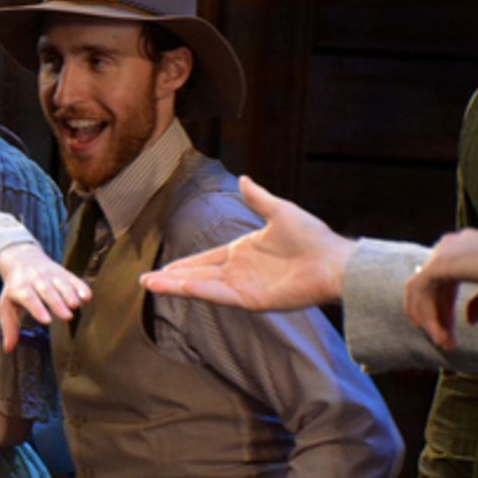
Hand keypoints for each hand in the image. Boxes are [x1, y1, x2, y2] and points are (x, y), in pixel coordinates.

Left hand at [0, 242, 89, 350]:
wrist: (22, 259)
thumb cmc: (15, 288)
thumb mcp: (6, 304)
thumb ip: (9, 326)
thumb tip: (8, 349)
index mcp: (20, 288)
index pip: (28, 297)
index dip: (37, 308)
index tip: (47, 320)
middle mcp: (36, 279)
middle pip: (47, 290)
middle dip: (57, 303)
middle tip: (67, 317)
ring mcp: (51, 274)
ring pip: (61, 284)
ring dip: (69, 294)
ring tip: (76, 306)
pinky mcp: (64, 273)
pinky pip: (73, 278)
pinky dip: (80, 287)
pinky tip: (87, 296)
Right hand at [139, 176, 355, 310]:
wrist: (333, 261)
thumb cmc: (312, 236)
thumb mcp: (279, 210)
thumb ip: (258, 198)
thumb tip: (244, 178)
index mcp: (242, 252)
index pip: (204, 259)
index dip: (183, 264)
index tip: (162, 269)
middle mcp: (239, 271)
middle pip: (197, 274)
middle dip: (170, 278)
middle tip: (144, 281)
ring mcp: (245, 287)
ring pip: (202, 286)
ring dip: (176, 286)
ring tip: (150, 286)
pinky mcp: (254, 299)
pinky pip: (221, 295)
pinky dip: (201, 290)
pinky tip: (182, 285)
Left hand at [404, 228, 477, 350]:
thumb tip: (469, 321)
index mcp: (461, 252)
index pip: (445, 285)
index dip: (445, 312)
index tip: (450, 336)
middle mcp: (448, 248)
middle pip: (434, 288)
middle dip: (437, 317)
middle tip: (445, 344)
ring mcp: (443, 252)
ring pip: (424, 288)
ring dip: (430, 317)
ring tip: (442, 342)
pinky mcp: (440, 262)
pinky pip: (420, 287)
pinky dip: (421, 307)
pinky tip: (427, 327)